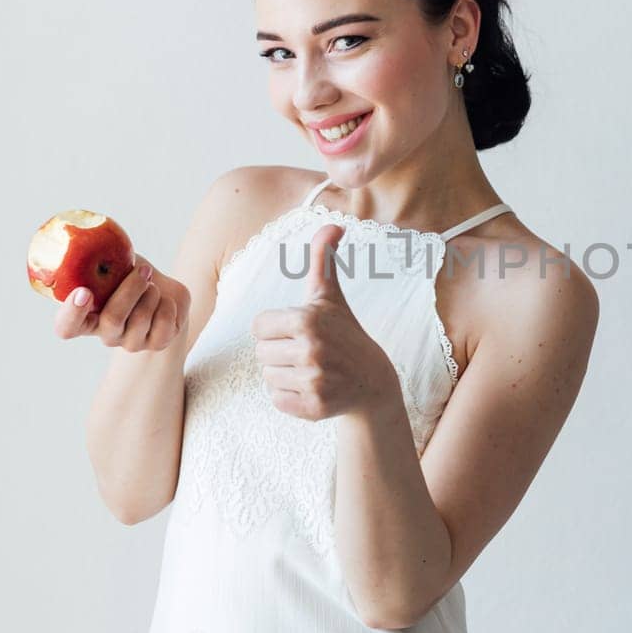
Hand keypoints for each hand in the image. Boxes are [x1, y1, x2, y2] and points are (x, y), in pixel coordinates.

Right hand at [54, 252, 189, 351]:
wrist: (164, 293)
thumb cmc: (130, 276)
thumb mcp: (114, 264)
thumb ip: (100, 256)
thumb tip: (91, 227)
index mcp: (86, 316)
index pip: (67, 327)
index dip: (72, 314)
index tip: (84, 292)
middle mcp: (107, 334)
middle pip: (112, 319)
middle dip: (130, 290)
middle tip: (143, 271)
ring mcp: (131, 342)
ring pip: (140, 319)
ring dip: (151, 293)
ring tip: (152, 284)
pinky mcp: (157, 343)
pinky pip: (164, 324)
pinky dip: (168, 304)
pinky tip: (165, 300)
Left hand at [251, 224, 399, 421]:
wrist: (373, 382)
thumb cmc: (345, 334)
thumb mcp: (331, 297)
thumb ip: (323, 260)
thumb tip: (333, 225)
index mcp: (308, 319)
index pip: (258, 326)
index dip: (276, 329)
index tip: (299, 332)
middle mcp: (311, 349)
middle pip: (261, 352)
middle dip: (280, 353)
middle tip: (308, 353)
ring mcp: (314, 380)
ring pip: (268, 377)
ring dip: (285, 375)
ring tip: (311, 371)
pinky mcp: (314, 407)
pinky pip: (277, 400)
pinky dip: (290, 398)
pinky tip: (313, 389)